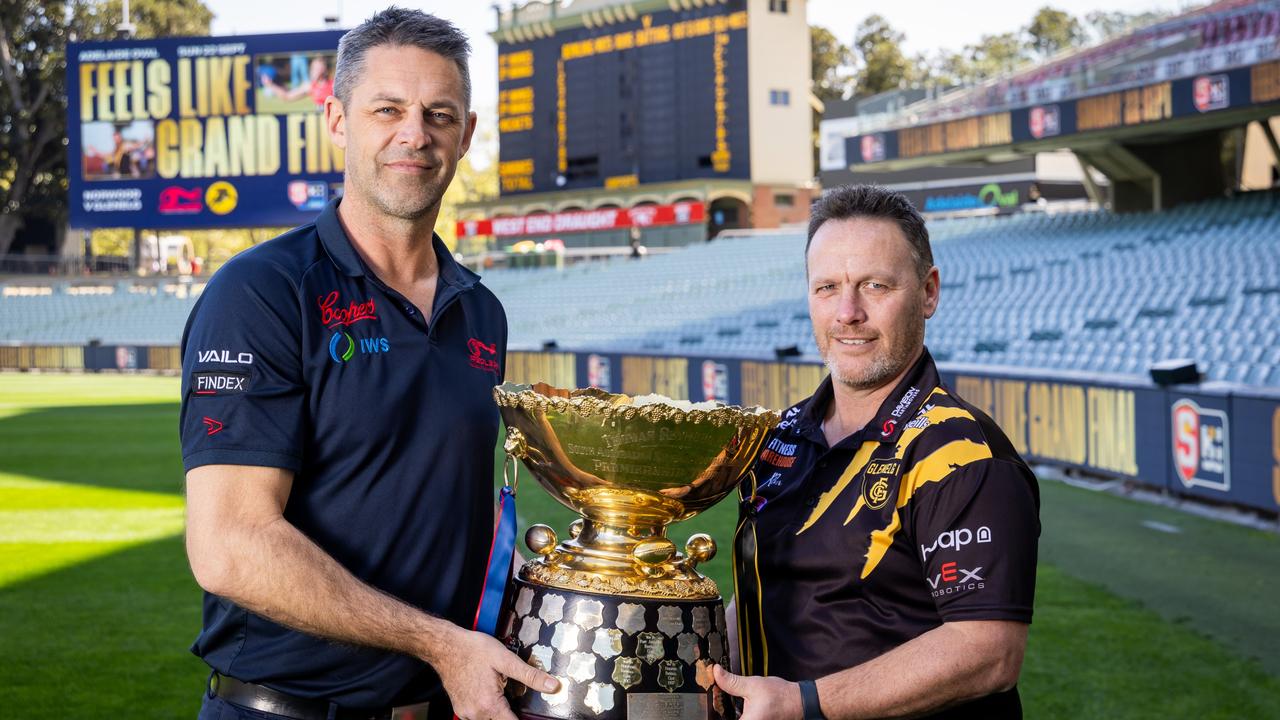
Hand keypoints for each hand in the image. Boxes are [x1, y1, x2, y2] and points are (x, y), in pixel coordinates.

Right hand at [433, 627, 559, 719]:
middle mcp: (476, 714)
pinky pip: (478, 715)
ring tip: (500, 690)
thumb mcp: (505, 659)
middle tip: (512, 693)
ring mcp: (465, 713)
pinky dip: (486, 708)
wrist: (445, 646)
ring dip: (498, 710)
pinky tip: (488, 691)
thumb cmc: (473, 650)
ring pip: (489, 719)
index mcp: (489, 705)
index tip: (530, 715)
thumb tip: (552, 686)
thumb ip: (530, 676)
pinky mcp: (460, 708)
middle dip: (511, 713)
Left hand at [713, 664, 802, 719]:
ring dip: (723, 712)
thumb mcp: (752, 685)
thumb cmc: (779, 696)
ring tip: (718, 699)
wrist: (798, 702)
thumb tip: (715, 672)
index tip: (705, 704)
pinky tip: (727, 704)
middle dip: (717, 712)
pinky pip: (738, 718)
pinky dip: (731, 713)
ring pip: (730, 719)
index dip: (711, 714)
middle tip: (711, 698)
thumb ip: (731, 682)